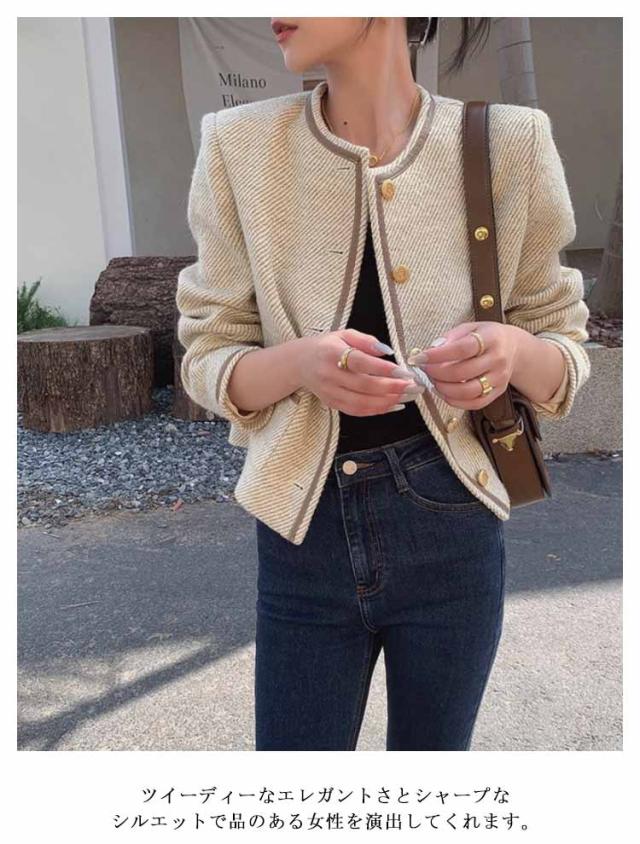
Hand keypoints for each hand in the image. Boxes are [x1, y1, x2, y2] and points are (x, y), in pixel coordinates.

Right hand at [296, 329, 423, 415]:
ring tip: (407, 396)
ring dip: (387, 401)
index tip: (404, 371)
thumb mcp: (344, 334)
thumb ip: (366, 341)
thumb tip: (388, 352)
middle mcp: (329, 374)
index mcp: (332, 352)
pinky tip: (393, 405)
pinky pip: (356, 411)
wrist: (298, 363)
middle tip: (412, 386)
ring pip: (361, 402)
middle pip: (364, 386)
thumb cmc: (326, 346)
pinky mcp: (331, 403)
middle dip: (391, 388)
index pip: (360, 362)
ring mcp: (329, 392)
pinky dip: (376, 410)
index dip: (383, 369)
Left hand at [408, 322, 523, 409]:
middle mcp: (497, 359)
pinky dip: (456, 401)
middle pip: (463, 372)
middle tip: (425, 369)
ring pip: (469, 391)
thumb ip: (451, 337)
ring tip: (434, 381)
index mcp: (490, 338)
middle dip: (437, 373)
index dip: (438, 355)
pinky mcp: (498, 392)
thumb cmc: (486, 337)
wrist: (513, 348)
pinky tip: (444, 392)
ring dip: (445, 389)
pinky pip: (475, 403)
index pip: (462, 349)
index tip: (420, 357)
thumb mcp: (470, 327)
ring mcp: (499, 378)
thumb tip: (431, 350)